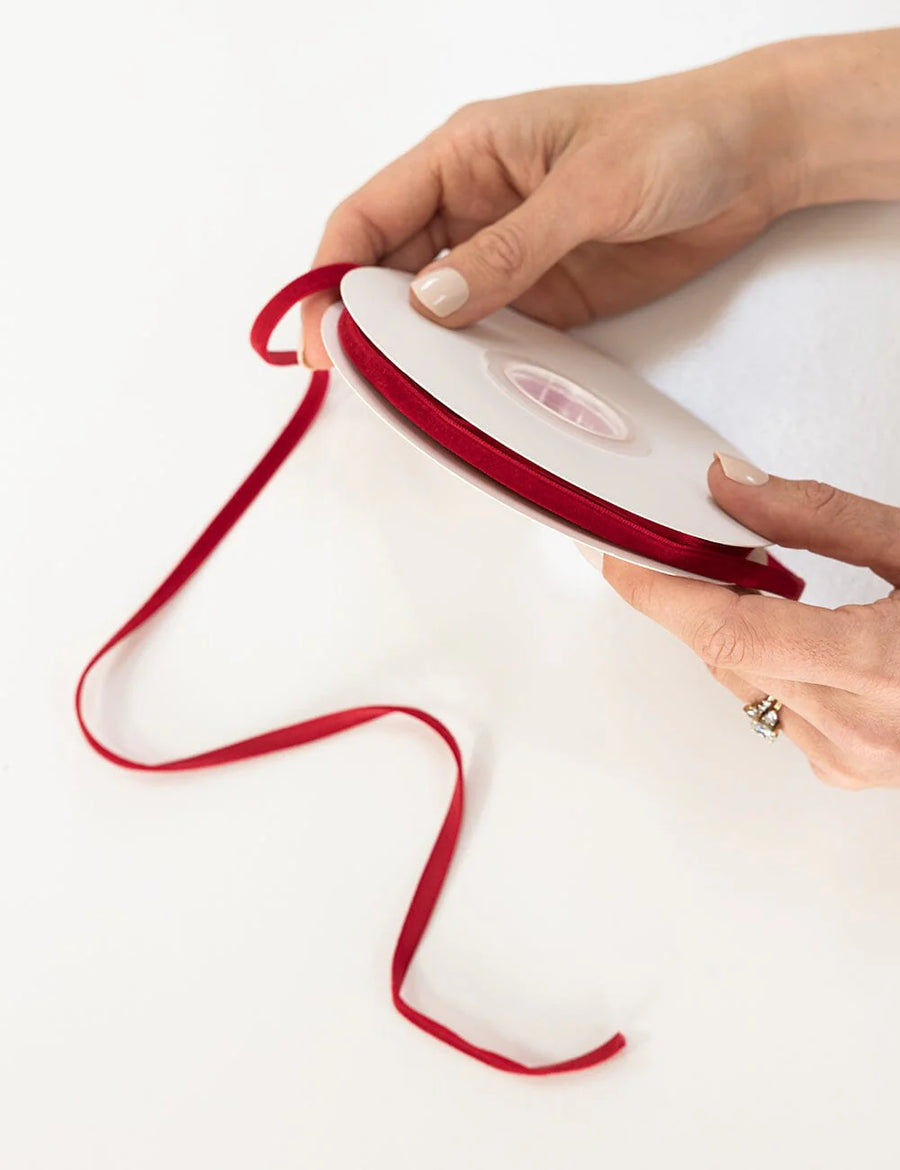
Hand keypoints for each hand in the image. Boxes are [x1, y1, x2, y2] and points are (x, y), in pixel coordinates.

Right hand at [301, 47, 799, 366]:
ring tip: (406, 396)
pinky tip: (464, 393)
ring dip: (417, 352)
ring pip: (435, 312)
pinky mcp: (543, 297)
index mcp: (465, 155)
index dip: (331, 275)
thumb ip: (509, 249)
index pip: (368, 217)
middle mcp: (472, 208)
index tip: (322, 334)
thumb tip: (430, 303)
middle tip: (360, 380)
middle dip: (366, 324)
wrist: (754, 160)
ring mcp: (506, 257)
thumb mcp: (587, 188)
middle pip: (389, 272)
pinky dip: (471, 366)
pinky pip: (489, 336)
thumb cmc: (673, 136)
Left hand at [596, 454, 899, 789]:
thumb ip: (819, 518)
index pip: (728, 631)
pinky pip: (772, 706)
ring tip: (755, 577)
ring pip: (742, 681)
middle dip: (691, 595)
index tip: (618, 552)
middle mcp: (861, 731)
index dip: (660, 590)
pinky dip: (764, 658)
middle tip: (682, 542)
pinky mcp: (850, 770)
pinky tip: (794, 625)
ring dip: (729, 626)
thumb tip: (734, 492)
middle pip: (724, 654)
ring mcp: (853, 760)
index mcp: (882, 667)